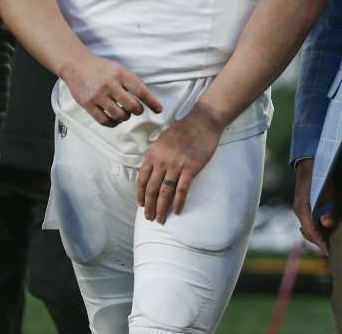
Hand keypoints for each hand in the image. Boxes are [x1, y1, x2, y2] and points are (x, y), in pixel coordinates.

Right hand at [62, 53, 162, 126]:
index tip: (159, 109)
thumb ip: (131, 81)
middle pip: (132, 106)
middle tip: (137, 109)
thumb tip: (147, 98)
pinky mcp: (88, 104)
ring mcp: (98, 95)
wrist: (76, 65)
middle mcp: (110, 84)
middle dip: (138, 110)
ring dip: (125, 117)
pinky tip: (114, 119)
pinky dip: (113, 123)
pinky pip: (104, 121)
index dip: (152, 102)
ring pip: (119, 115)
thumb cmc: (101, 68)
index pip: (141, 91)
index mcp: (120, 73)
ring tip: (124, 113)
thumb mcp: (119, 68)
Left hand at [136, 105, 224, 223]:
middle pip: (151, 189)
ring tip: (160, 220)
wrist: (202, 122)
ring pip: (164, 192)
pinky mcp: (190, 168)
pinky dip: (178, 202)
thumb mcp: (162, 141)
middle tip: (149, 218)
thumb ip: (156, 156)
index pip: (142, 179)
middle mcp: (162, 161)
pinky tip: (176, 211)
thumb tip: (151, 172)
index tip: (141, 205)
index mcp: (153, 154)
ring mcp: (176, 165)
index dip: (140, 195)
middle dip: (149, 206)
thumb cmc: (182, 130)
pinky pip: (182, 190)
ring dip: (161, 208)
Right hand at [292, 158, 332, 254]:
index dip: (322, 243)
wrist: (310, 162)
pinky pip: (307, 221)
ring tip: (328, 242)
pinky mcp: (301, 205)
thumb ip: (328, 209)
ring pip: (307, 228)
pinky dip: (314, 228)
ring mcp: (299, 208)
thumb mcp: (328, 192)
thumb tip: (328, 224)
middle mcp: (299, 211)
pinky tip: (323, 229)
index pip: (312, 233)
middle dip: (319, 242)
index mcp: (304, 210)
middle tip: (331, 250)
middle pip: (309, 233)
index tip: (330, 253)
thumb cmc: (321, 177)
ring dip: (317, 236)